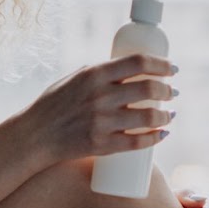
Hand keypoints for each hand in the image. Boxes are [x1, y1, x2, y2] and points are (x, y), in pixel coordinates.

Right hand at [21, 54, 176, 165]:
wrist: (35, 135)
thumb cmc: (55, 103)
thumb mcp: (74, 77)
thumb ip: (101, 73)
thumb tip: (133, 68)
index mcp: (94, 74)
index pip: (139, 62)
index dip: (162, 64)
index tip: (173, 68)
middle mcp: (100, 96)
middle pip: (149, 89)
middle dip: (168, 90)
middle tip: (172, 92)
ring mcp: (102, 122)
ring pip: (149, 118)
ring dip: (167, 116)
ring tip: (170, 115)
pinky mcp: (101, 145)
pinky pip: (138, 143)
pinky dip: (155, 138)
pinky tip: (162, 134)